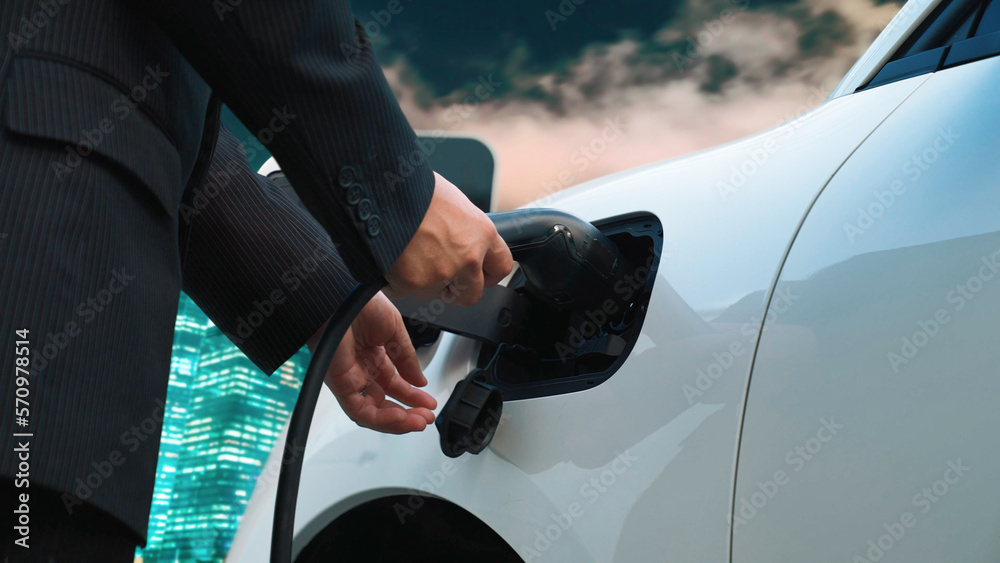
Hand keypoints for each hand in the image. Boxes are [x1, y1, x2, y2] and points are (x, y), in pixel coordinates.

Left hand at [308, 292, 436, 433]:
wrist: (341, 296)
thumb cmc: (361, 304)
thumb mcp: (395, 331)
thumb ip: (407, 358)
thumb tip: (419, 381)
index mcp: (373, 355)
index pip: (394, 384)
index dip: (413, 396)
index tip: (429, 402)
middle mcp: (361, 370)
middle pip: (384, 402)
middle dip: (408, 412)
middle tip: (426, 417)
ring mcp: (349, 378)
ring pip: (372, 412)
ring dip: (397, 421)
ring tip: (418, 421)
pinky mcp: (339, 385)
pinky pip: (359, 410)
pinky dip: (380, 418)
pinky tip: (400, 417)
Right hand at [385, 172, 512, 305]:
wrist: (384, 193)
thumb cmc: (414, 189)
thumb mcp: (452, 202)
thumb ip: (463, 228)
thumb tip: (459, 238)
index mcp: (481, 233)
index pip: (501, 266)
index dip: (488, 274)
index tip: (479, 275)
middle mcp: (468, 257)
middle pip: (473, 293)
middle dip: (457, 290)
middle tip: (441, 277)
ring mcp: (443, 274)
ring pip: (435, 294)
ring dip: (424, 283)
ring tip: (408, 256)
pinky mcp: (416, 284)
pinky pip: (406, 292)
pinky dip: (397, 281)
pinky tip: (392, 259)